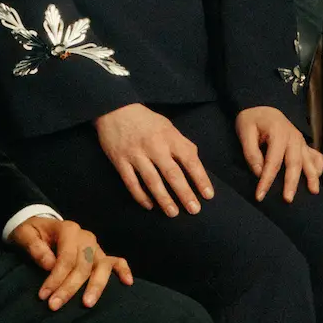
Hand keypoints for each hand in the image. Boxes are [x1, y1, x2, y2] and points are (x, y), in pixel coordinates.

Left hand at [13, 215, 132, 309]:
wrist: (40, 228)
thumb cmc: (32, 233)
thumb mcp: (25, 234)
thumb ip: (35, 247)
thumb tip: (49, 264)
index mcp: (68, 229)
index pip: (66, 257)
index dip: (55, 278)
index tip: (44, 296)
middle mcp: (85, 237)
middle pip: (83, 265)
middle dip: (69, 288)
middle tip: (54, 306)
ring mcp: (95, 247)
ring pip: (102, 266)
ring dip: (95, 286)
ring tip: (87, 304)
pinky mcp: (100, 255)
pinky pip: (117, 262)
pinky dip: (124, 271)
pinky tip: (127, 283)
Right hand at [94, 103, 215, 215]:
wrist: (114, 109)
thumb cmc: (146, 121)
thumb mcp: (168, 127)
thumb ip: (181, 145)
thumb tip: (195, 166)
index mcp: (169, 137)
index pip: (189, 159)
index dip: (200, 178)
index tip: (208, 195)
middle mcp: (154, 146)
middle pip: (172, 173)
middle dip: (184, 193)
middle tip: (194, 210)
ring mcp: (135, 154)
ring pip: (152, 181)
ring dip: (164, 199)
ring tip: (173, 213)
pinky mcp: (120, 161)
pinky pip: (131, 183)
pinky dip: (141, 196)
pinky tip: (150, 206)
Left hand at [236, 106, 322, 201]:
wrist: (262, 107)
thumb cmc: (252, 120)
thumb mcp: (245, 131)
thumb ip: (251, 152)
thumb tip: (259, 172)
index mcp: (278, 133)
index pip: (273, 161)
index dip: (267, 180)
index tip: (260, 195)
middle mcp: (293, 137)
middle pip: (294, 163)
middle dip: (291, 183)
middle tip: (288, 200)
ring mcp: (301, 141)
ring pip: (308, 161)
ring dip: (312, 177)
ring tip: (313, 192)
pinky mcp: (303, 144)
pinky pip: (315, 155)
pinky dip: (318, 167)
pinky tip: (317, 178)